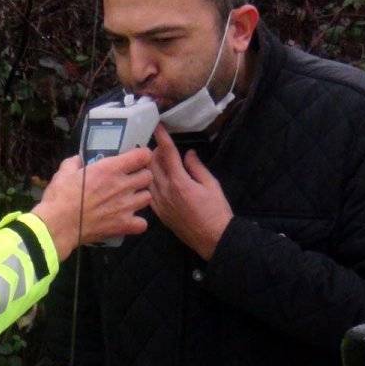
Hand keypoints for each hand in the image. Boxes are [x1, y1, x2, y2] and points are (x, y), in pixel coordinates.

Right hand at [31, 148, 152, 260]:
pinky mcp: (124, 225)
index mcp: (109, 169)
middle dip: (141, 176)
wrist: (58, 224)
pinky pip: (142, 223)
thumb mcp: (64, 172)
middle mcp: (122, 185)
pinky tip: (127, 220)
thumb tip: (77, 160)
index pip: (142, 156)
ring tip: (129, 200)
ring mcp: (126, 206)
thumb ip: (74, 163)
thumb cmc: (60, 196)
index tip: (135, 159)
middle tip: (130, 180)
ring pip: (148, 197)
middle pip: (148, 176)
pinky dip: (137, 222)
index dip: (141, 156)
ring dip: (140, 197)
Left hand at [149, 125, 231, 259]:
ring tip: (159, 162)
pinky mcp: (159, 213)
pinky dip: (151, 182)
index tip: (158, 127)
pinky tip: (157, 180)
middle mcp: (165, 191)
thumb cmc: (216, 211)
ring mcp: (160, 203)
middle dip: (155, 152)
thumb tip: (188, 154)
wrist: (213, 239)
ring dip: (151, 166)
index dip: (162, 138)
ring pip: (148, 178)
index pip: (167, 154)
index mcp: (179, 182)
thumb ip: (197, 167)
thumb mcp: (212, 185)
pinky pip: (149, 193)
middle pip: (153, 164)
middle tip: (162, 147)